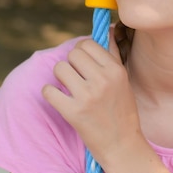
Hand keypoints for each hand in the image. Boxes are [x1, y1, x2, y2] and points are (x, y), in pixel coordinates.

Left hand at [42, 28, 141, 162]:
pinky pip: (49, 91)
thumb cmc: (122, 109)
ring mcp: (87, 96)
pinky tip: (59, 98)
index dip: (81, 52)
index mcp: (115, 69)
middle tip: (75, 77)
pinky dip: (50, 93)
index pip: (87, 44)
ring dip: (60, 77)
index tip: (83, 63)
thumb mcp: (123, 79)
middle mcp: (102, 80)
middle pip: (72, 54)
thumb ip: (113, 53)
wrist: (122, 144)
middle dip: (71, 63)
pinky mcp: (73, 112)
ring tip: (68, 87)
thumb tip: (109, 29)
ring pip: (59, 69)